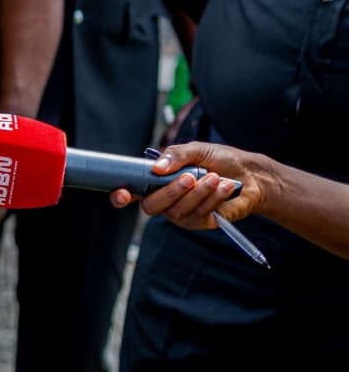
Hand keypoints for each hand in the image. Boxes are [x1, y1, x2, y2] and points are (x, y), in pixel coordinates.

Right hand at [108, 142, 266, 229]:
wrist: (251, 175)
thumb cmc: (221, 159)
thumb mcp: (196, 150)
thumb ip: (175, 155)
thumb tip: (156, 168)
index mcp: (157, 180)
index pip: (132, 192)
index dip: (121, 196)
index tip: (121, 194)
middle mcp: (166, 199)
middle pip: (152, 206)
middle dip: (170, 192)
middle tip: (190, 177)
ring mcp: (182, 213)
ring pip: (177, 211)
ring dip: (198, 193)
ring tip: (214, 177)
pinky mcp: (201, 222)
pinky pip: (199, 215)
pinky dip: (213, 199)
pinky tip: (224, 187)